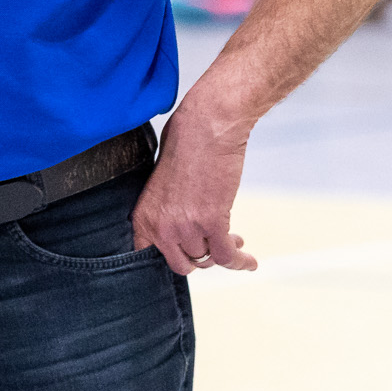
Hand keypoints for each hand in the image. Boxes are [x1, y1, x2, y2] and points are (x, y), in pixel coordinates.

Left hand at [131, 107, 258, 275]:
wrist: (206, 127)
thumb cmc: (183, 145)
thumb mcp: (160, 185)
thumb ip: (165, 212)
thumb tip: (180, 233)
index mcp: (142, 216)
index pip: (148, 257)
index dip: (171, 258)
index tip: (186, 258)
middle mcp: (160, 227)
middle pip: (182, 263)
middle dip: (199, 257)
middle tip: (212, 244)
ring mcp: (186, 227)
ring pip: (207, 258)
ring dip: (221, 250)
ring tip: (234, 238)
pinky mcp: (212, 222)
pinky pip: (227, 256)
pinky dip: (240, 261)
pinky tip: (249, 260)